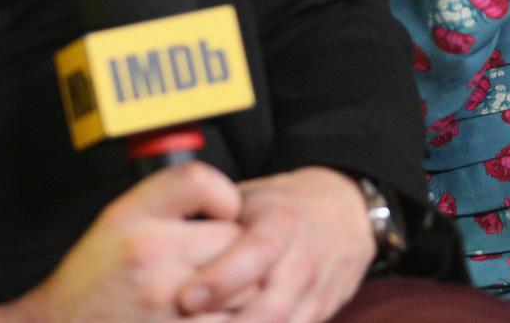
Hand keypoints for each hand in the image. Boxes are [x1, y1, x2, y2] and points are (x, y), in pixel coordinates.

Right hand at [0, 160, 242, 321]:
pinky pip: (235, 321)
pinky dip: (230, 319)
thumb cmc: (90, 285)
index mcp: (130, 217)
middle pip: (234, 237)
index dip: (223, 197)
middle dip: (234, 251)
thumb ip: (168, 203)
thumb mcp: (116, 222)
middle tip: (211, 264)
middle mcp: (149, 253)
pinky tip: (207, 316)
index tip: (221, 215)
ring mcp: (167, 300)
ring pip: (245, 285)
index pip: (200, 181)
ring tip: (210, 296)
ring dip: (239, 292)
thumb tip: (230, 205)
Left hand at [176, 167, 375, 322]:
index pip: (256, 253)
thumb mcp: (249, 198)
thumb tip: (164, 240)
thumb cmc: (283, 207)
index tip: (186, 298)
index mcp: (283, 222)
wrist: (345, 213)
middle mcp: (304, 259)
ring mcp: (315, 292)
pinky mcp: (320, 314)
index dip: (222, 278)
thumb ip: (213, 219)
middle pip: (270, 307)